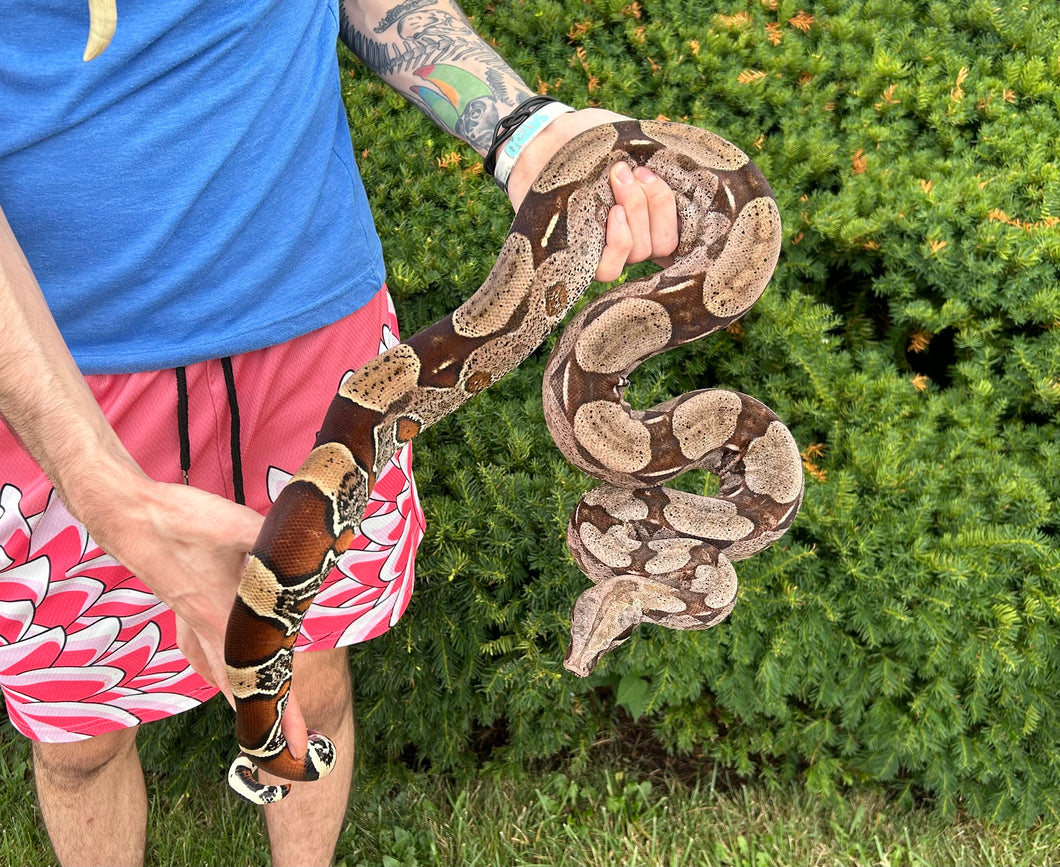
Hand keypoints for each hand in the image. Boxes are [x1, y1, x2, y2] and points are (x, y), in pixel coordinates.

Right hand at [71, 460, 310, 755]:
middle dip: (266, 719)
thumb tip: (323, 544)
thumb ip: (281, 541)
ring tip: (258, 716)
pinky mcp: (180, 606)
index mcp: (223, 620)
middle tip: (285, 750)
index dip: (284, 716)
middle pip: (239, 690)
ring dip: (239, 696)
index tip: (299, 750)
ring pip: (216, 673)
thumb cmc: (182, 522)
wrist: (126, 515)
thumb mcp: (241, 526)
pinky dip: (216, 666)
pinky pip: (200, 649)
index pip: (261, 679)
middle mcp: (205, 630)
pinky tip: (217, 667)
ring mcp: (189, 620)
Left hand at [504, 107, 678, 282]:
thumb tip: (686, 161)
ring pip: (640, 252)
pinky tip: (612, 213)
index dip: (678, 213)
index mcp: (647, 215)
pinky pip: (610, 269)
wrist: (542, 138)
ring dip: (637, 213)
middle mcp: (631, 237)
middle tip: (633, 171)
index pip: (678, 234)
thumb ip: (656, 153)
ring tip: (618, 178)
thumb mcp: (627, 138)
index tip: (657, 173)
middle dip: (655, 203)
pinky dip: (618, 241)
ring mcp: (605, 249)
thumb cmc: (586, 138)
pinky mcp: (579, 258)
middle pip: (662, 243)